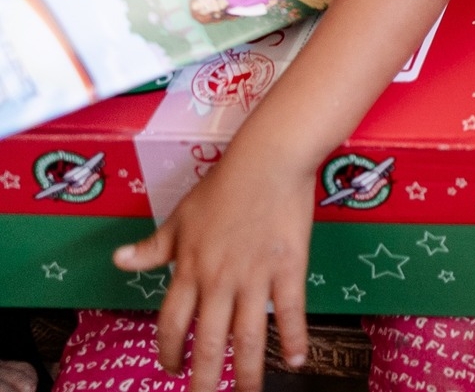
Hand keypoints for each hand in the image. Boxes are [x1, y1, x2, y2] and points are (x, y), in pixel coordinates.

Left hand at [113, 152, 314, 390]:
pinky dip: (294, 338)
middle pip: (209, 341)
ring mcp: (255, 277)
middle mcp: (218, 281)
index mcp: (189, 269)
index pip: (172, 323)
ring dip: (246, 371)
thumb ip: (154, 247)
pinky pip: (290, 311)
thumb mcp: (181, 217)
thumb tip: (120, 261)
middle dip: (204, 377)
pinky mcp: (289, 269)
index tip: (170, 369)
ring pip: (248, 336)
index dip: (169, 351)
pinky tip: (296, 361)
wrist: (268, 161)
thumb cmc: (223, 185)